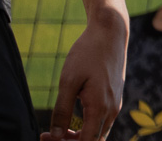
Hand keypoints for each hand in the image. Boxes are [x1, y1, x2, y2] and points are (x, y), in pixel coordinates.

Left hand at [41, 7, 127, 140]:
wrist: (110, 32)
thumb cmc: (88, 53)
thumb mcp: (69, 81)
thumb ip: (61, 111)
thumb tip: (55, 135)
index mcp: (100, 107)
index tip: (46, 137)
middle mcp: (112, 109)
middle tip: (47, 135)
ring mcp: (115, 103)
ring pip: (98, 132)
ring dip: (78, 137)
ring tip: (56, 130)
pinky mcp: (114, 97)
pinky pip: (102, 121)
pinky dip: (87, 126)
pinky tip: (71, 118)